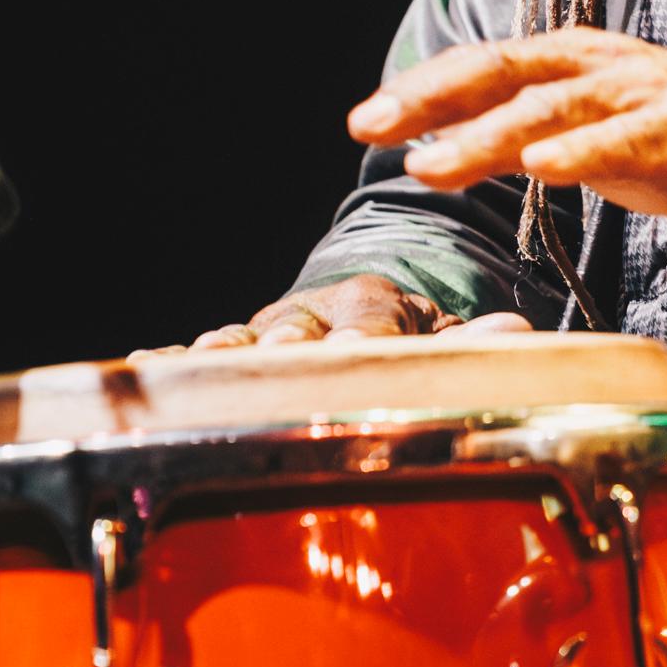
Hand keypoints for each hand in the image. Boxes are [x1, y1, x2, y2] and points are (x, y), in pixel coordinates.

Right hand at [188, 274, 531, 350]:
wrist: (358, 312)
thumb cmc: (408, 335)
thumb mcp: (446, 334)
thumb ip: (474, 342)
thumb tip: (517, 333)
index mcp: (372, 300)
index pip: (369, 319)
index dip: (362, 337)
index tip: (354, 352)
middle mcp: (313, 310)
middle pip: (296, 330)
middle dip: (286, 348)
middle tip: (278, 363)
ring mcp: (267, 329)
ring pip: (241, 339)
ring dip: (223, 354)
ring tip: (205, 366)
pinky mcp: (233, 352)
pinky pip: (199, 357)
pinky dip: (174, 362)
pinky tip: (149, 366)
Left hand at [349, 29, 666, 236]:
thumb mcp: (590, 137)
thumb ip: (527, 136)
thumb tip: (444, 148)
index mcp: (576, 62)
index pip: (485, 67)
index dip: (424, 89)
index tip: (366, 120)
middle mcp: (603, 66)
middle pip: (504, 73)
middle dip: (433, 99)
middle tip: (373, 126)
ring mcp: (644, 94)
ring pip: (553, 109)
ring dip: (485, 136)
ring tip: (431, 163)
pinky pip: (626, 139)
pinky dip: (579, 151)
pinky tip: (539, 168)